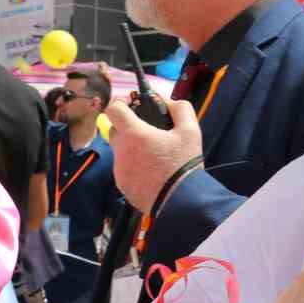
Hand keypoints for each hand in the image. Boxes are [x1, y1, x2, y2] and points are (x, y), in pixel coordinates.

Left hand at [106, 97, 203, 213]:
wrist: (181, 201)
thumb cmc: (184, 164)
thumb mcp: (191, 131)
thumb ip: (180, 109)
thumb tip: (169, 101)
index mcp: (134, 134)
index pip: (113, 109)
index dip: (120, 104)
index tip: (131, 107)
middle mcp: (121, 150)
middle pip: (114, 130)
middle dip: (127, 127)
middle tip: (147, 132)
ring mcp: (119, 170)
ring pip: (120, 151)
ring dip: (132, 149)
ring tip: (154, 156)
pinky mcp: (122, 185)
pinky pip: (124, 169)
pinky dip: (134, 167)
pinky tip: (152, 172)